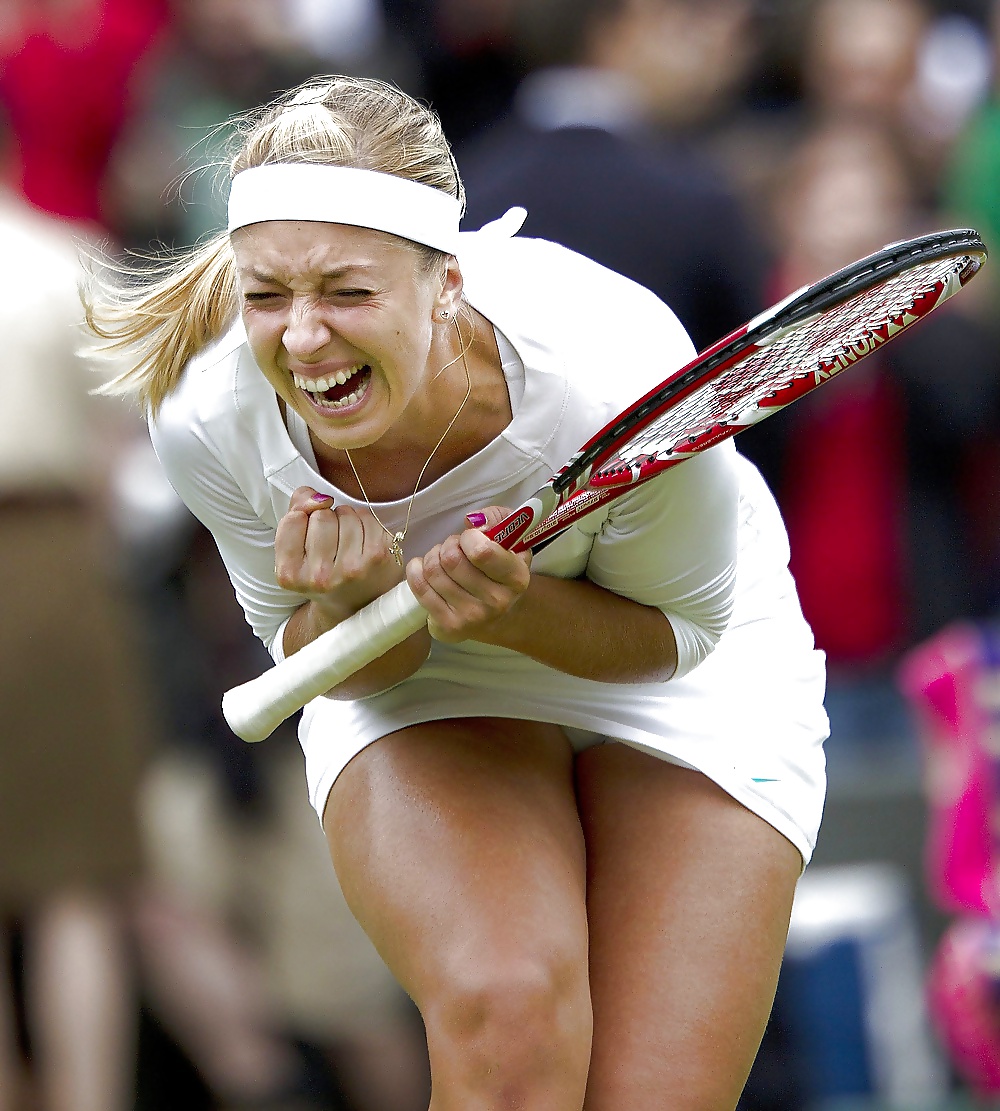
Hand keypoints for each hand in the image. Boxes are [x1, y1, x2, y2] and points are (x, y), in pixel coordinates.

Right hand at [274, 487, 404, 623]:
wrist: (355, 604)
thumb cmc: (322, 570)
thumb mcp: (295, 548)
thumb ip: (296, 511)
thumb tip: (319, 498)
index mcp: (290, 575)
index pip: (293, 519)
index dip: (303, 518)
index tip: (309, 535)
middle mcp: (320, 576)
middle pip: (320, 515)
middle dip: (326, 520)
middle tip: (331, 542)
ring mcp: (352, 568)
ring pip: (345, 513)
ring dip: (346, 519)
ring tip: (346, 542)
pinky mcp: (378, 557)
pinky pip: (366, 516)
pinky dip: (364, 522)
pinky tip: (362, 542)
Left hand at [407, 506, 531, 643]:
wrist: (500, 615)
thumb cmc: (500, 570)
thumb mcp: (511, 540)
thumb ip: (496, 519)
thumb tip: (472, 520)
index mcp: (516, 578)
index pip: (481, 551)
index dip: (469, 537)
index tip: (470, 538)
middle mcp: (496, 602)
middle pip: (451, 559)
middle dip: (448, 545)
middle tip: (454, 549)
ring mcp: (471, 618)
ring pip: (433, 571)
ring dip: (432, 556)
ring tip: (442, 560)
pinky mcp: (447, 627)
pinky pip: (419, 588)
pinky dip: (416, 571)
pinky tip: (425, 570)